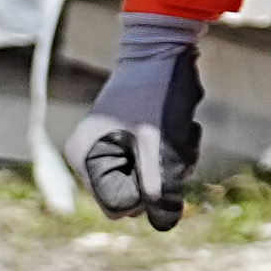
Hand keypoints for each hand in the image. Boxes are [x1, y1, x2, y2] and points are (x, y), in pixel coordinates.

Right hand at [71, 18, 205, 227]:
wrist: (165, 47)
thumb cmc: (156, 92)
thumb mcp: (159, 142)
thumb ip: (160, 185)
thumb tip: (164, 224)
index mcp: (86, 157)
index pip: (117, 206)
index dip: (146, 195)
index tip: (163, 168)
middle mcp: (92, 156)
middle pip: (136, 196)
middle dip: (164, 178)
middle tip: (179, 150)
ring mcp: (113, 149)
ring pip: (151, 182)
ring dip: (176, 164)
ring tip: (183, 135)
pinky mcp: (133, 142)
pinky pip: (157, 166)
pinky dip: (175, 153)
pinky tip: (183, 129)